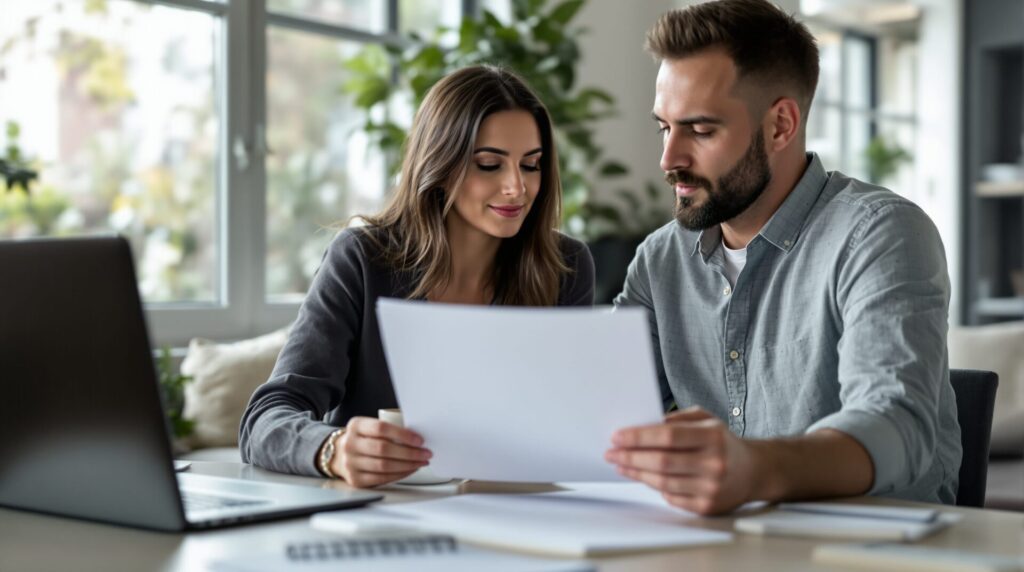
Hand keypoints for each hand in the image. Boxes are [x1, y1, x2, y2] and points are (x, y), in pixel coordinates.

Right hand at [328, 417, 431, 487]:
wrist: (338, 454)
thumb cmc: (362, 439)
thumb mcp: (369, 427)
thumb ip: (388, 429)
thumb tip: (417, 437)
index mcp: (356, 426)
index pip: (381, 428)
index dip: (403, 434)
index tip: (419, 440)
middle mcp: (350, 444)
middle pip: (384, 449)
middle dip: (410, 452)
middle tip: (425, 453)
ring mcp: (351, 463)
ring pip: (384, 466)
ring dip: (408, 465)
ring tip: (421, 462)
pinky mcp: (355, 480)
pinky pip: (382, 478)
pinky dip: (400, 474)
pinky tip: (409, 470)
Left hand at [605, 406, 759, 514]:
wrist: (754, 471)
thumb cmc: (723, 442)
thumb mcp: (706, 419)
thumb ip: (676, 418)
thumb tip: (643, 424)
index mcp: (713, 437)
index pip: (668, 436)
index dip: (639, 437)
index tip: (617, 436)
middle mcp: (714, 463)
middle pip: (662, 461)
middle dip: (631, 456)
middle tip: (611, 452)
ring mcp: (711, 487)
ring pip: (662, 482)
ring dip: (636, 473)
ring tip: (620, 464)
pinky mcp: (706, 506)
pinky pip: (670, 497)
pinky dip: (653, 486)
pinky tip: (641, 476)